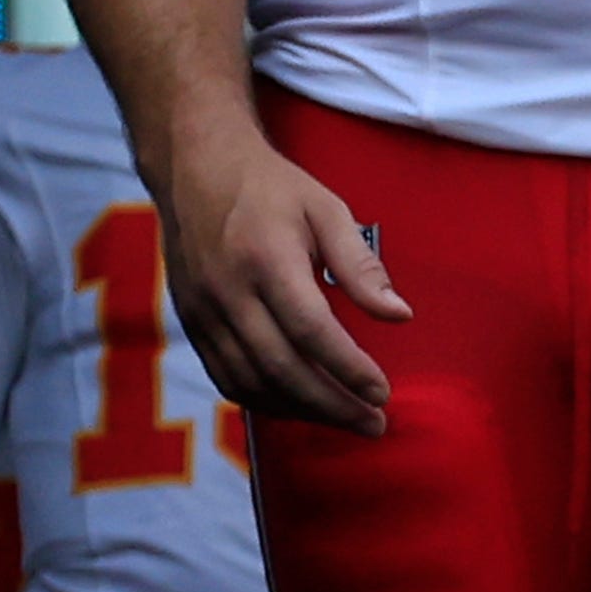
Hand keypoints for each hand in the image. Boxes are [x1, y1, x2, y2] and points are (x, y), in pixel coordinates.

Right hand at [164, 117, 407, 433]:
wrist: (195, 168)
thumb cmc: (270, 188)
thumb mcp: (326, 209)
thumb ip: (361, 264)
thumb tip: (399, 315)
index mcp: (266, 258)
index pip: (311, 330)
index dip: (348, 368)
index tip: (382, 392)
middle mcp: (228, 291)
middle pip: (281, 367)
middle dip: (332, 404)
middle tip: (373, 423)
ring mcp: (203, 311)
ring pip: (252, 381)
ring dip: (301, 410)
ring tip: (345, 419)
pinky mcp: (191, 323)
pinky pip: (226, 378)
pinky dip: (265, 401)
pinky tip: (299, 407)